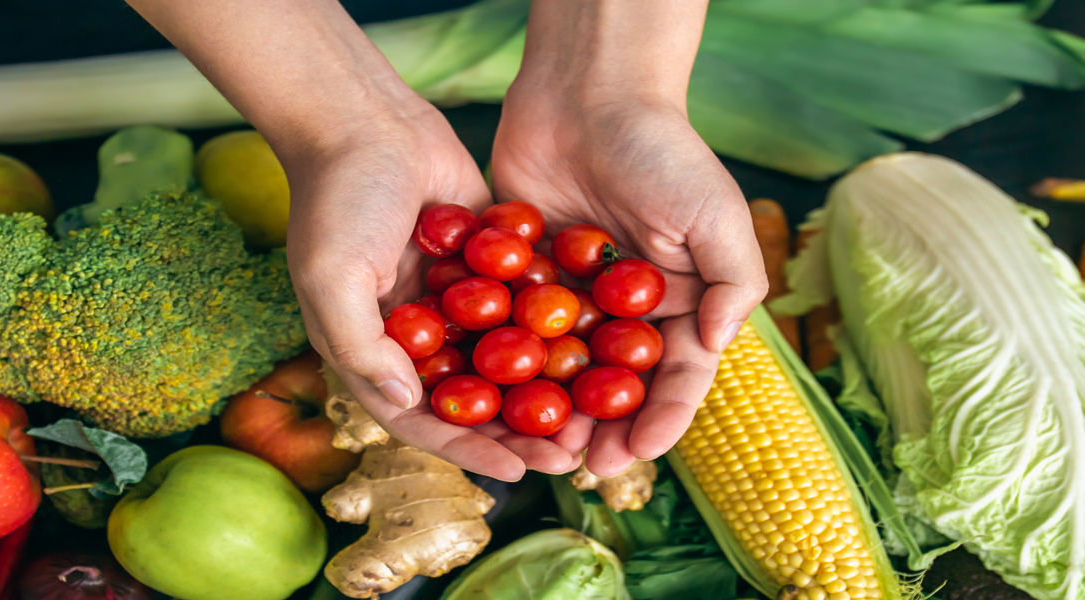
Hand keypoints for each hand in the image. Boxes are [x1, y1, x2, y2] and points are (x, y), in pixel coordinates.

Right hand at [281, 96, 580, 481]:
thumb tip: (407, 402)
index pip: (426, 420)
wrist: (366, 120)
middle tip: (572, 453)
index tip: (520, 472)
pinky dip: (556, 327)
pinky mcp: (490, 266)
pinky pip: (526, 306)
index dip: (471, 450)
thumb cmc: (337, 200)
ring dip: (549, 387)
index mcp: (376, 352)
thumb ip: (362, 345)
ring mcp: (458, 301)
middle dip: (522, 429)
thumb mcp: (332, 278)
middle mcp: (420, 336)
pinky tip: (601, 346)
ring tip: (596, 412)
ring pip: (510, 359)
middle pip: (477, 400)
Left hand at [491, 53, 767, 477]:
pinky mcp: (524, 275)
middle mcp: (625, 308)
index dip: (662, 418)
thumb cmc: (664, 151)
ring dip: (552, 409)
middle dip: (603, 428)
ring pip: (563, 368)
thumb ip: (733, 282)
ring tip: (536, 445)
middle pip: (616, 384)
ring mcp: (573, 295)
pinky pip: (515, 325)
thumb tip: (718, 348)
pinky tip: (491, 394)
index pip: (676, 375)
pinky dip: (505, 361)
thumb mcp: (717, 214)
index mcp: (679, 302)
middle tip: (581, 466)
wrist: (590, 94)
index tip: (640, 454)